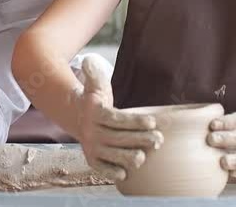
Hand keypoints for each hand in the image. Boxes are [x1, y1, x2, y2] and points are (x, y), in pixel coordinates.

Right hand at [76, 55, 163, 181]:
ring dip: (127, 157)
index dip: (135, 121)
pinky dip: (111, 172)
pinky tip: (125, 173)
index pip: (116, 118)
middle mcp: (90, 131)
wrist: (76, 116)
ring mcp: (90, 146)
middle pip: (117, 138)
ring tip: (144, 156)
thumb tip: (89, 60)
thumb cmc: (94, 99)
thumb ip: (94, 73)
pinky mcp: (91, 159)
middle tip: (159, 140)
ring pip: (110, 154)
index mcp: (94, 112)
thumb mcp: (95, 85)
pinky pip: (100, 168)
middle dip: (139, 140)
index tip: (153, 122)